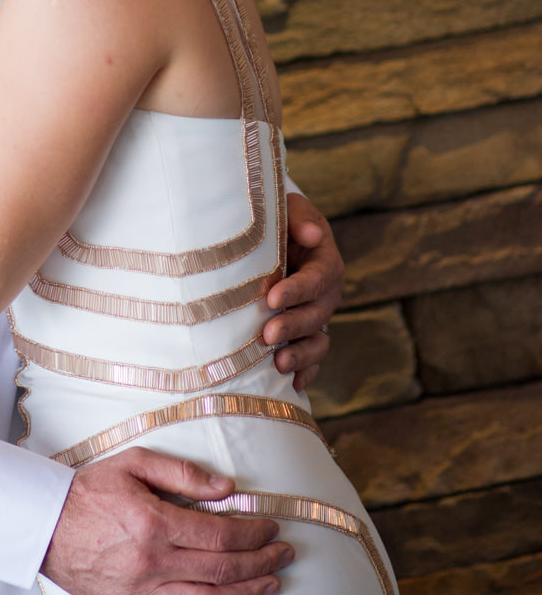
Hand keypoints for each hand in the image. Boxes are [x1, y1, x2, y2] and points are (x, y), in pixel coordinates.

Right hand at [41, 447, 293, 594]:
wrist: (42, 524)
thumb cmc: (88, 490)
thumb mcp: (133, 464)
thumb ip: (180, 473)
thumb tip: (225, 488)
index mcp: (154, 524)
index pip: (220, 535)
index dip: (254, 533)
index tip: (272, 527)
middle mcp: (152, 563)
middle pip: (222, 569)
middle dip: (261, 562)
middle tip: (285, 554)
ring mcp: (142, 592)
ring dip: (246, 594)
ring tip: (272, 584)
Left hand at [264, 192, 343, 390]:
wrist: (273, 238)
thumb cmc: (278, 220)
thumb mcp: (287, 209)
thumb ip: (298, 217)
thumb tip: (312, 233)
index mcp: (325, 262)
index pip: (317, 278)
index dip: (297, 290)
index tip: (272, 297)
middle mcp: (326, 294)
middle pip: (316, 314)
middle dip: (293, 326)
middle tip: (267, 334)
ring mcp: (317, 317)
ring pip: (319, 341)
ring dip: (301, 355)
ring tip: (278, 364)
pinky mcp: (306, 334)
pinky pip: (313, 358)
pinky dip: (306, 372)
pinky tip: (293, 385)